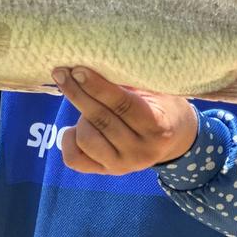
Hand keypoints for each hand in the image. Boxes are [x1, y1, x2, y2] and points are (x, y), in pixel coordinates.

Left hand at [52, 66, 197, 174]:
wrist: (174, 138)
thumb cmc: (162, 104)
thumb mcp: (156, 91)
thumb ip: (129, 84)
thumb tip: (92, 64)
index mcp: (157, 127)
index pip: (123, 105)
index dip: (98, 87)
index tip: (78, 70)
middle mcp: (140, 151)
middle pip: (100, 120)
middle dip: (77, 93)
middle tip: (62, 72)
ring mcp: (123, 165)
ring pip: (85, 138)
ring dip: (80, 116)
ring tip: (87, 103)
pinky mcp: (106, 172)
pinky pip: (74, 159)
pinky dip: (68, 140)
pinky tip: (73, 127)